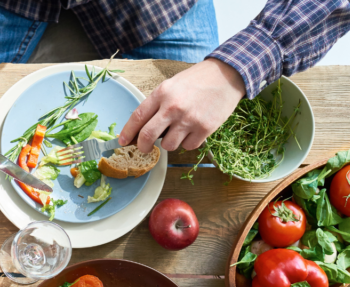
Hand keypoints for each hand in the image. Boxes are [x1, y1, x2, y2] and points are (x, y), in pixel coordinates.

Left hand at [119, 58, 245, 152]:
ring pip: (168, 145)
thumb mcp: (171, 85)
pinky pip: (188, 147)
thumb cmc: (196, 81)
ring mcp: (189, 119)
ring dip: (170, 142)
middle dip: (142, 146)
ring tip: (178, 131)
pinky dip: (188, 142)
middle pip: (147, 137)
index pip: (137, 117)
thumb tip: (141, 128)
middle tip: (144, 148)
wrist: (227, 75)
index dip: (127, 132)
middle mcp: (173, 107)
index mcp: (162, 93)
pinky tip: (193, 130)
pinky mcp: (205, 128)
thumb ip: (156, 104)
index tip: (122, 141)